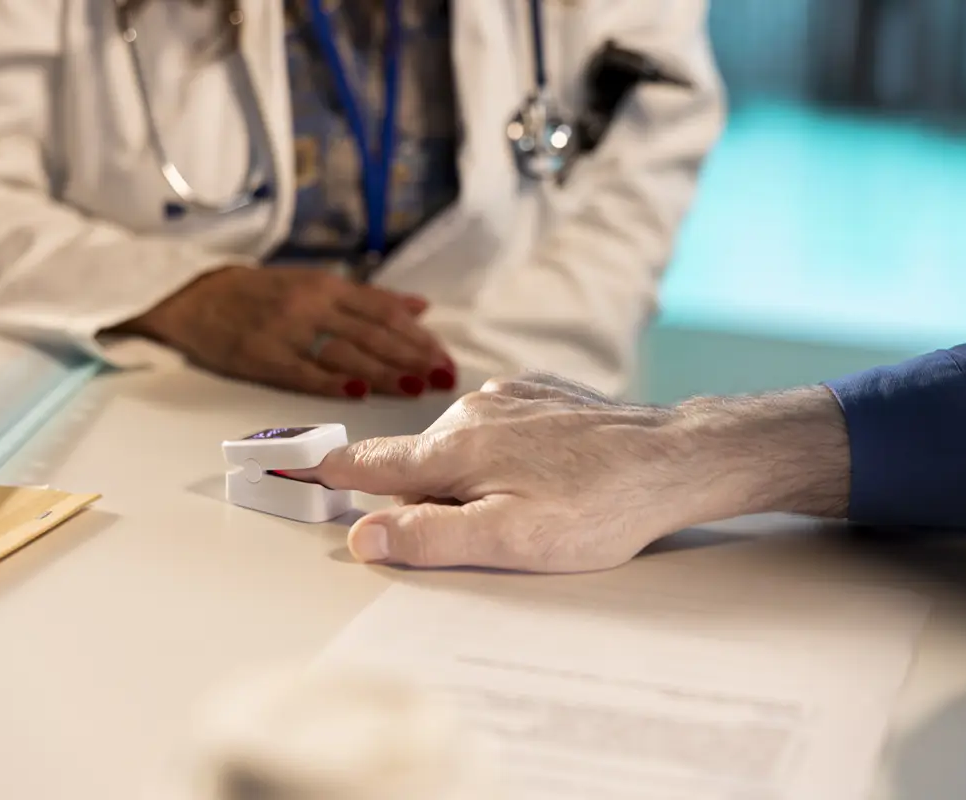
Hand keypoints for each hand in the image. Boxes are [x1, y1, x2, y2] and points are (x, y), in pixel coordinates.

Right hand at [118, 266, 455, 397]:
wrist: (196, 298)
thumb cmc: (263, 294)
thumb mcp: (316, 283)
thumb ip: (369, 299)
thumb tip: (421, 308)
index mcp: (328, 287)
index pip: (385, 312)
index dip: (418, 335)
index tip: (445, 356)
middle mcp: (312, 306)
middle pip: (372, 333)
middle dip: (412, 356)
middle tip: (443, 376)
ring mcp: (287, 331)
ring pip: (345, 352)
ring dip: (383, 372)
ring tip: (415, 387)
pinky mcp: (262, 357)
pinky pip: (303, 372)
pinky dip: (331, 381)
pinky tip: (358, 392)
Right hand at [284, 373, 705, 571]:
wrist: (674, 456)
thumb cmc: (598, 506)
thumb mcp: (511, 540)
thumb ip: (430, 538)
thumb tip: (361, 536)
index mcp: (453, 450)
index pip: (369, 463)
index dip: (328, 472)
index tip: (290, 468)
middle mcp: (471, 411)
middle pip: (418, 465)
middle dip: (431, 501)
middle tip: (491, 534)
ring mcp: (508, 397)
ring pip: (460, 447)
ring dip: (472, 479)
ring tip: (531, 507)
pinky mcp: (540, 394)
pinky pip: (497, 428)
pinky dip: (504, 455)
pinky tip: (546, 476)